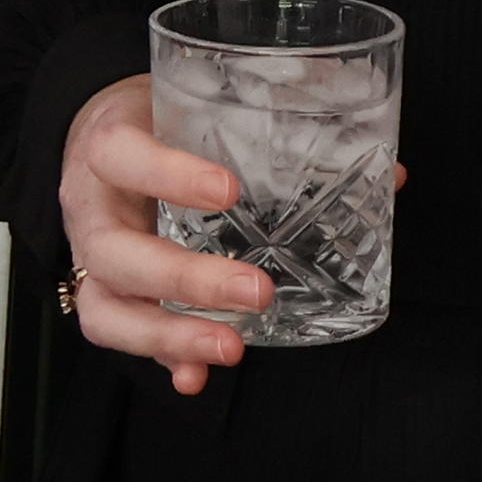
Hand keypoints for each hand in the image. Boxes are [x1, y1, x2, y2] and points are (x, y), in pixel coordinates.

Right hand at [53, 77, 404, 397]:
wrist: (96, 141)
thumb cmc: (154, 121)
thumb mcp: (196, 105)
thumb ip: (280, 131)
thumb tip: (390, 174)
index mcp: (107, 146)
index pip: (121, 153)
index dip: (168, 174)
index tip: (229, 189)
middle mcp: (91, 208)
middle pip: (116, 252)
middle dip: (185, 279)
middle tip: (256, 290)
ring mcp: (92, 259)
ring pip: (107, 308)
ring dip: (170, 333)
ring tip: (231, 347)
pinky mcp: (107, 295)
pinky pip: (122, 336)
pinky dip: (164, 357)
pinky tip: (198, 375)